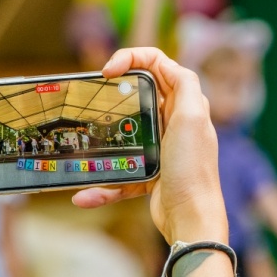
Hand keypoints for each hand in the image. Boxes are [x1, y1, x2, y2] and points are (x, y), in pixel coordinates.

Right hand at [72, 47, 227, 245]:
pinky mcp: (150, 172)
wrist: (191, 218)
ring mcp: (161, 147)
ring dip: (102, 143)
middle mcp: (175, 122)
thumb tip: (167, 64)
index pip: (157, 64)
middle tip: (92, 98)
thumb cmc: (192, 169)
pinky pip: (120, 172)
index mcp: (185, 104)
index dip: (131, 58)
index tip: (107, 71)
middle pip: (139, 94)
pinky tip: (85, 195)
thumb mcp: (192, 118)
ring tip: (83, 144)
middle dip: (113, 94)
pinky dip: (103, 185)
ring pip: (124, 134)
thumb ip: (185, 84)